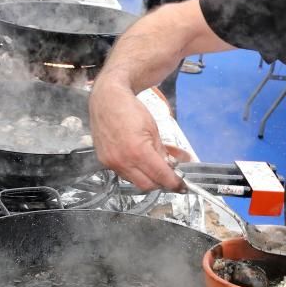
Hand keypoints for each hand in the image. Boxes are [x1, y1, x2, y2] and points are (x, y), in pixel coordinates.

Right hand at [88, 76, 182, 191]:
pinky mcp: (104, 162)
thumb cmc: (130, 110)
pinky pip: (123, 175)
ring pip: (135, 182)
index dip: (173, 182)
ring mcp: (111, 162)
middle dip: (161, 183)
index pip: (160, 175)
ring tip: (155, 167)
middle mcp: (122, 160)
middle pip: (147, 185)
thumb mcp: (153, 129)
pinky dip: (135, 173)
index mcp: (138, 151)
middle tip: (170, 177)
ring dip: (148, 178)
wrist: (107, 100)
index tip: (181, 186)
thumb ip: (162, 151)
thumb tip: (171, 167)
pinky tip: (140, 163)